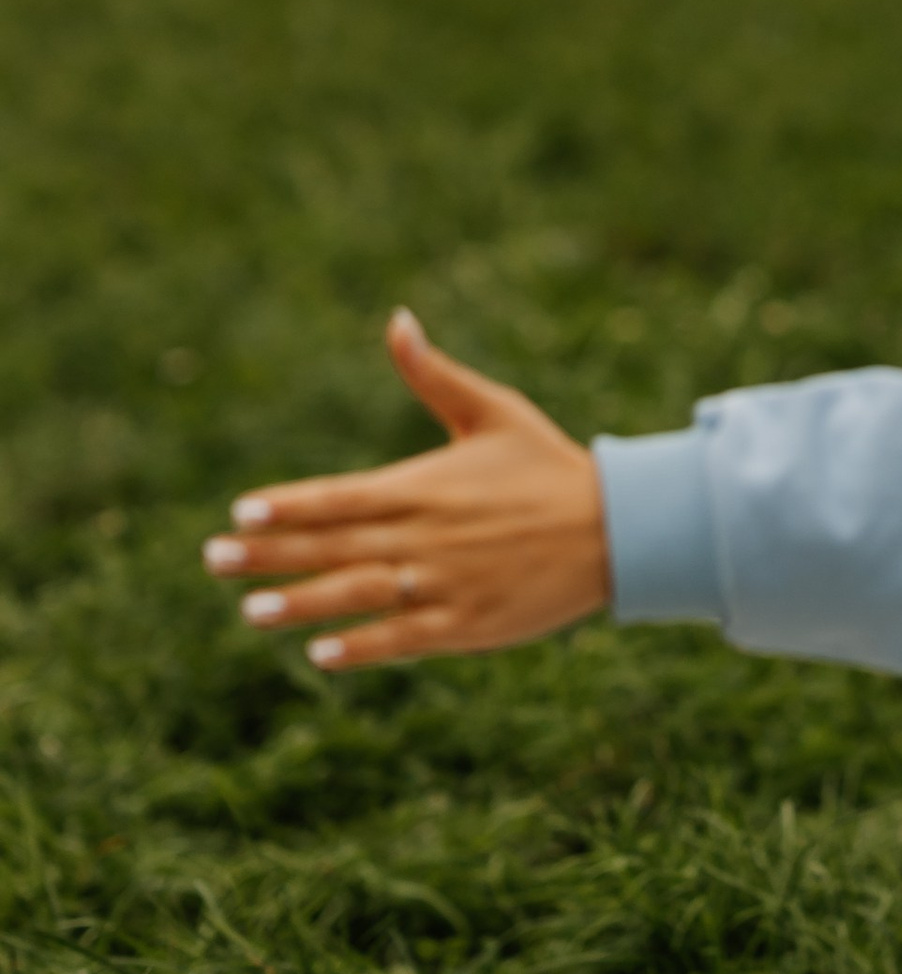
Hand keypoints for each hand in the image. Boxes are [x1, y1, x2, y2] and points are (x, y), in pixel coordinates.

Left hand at [204, 310, 608, 668]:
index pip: (340, 495)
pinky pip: (404, 637)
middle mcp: (426, 535)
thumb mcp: (493, 410)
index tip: (241, 510)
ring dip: (302, 602)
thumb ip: (434, 375)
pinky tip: (322, 654)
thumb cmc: (548, 465)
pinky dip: (364, 646)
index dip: (289, 504)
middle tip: (213, 558)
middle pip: (333, 545)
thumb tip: (397, 320)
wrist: (617, 527)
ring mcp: (445, 583)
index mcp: (425, 484)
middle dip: (269, 553)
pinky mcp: (468, 624)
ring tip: (251, 610)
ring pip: (359, 594)